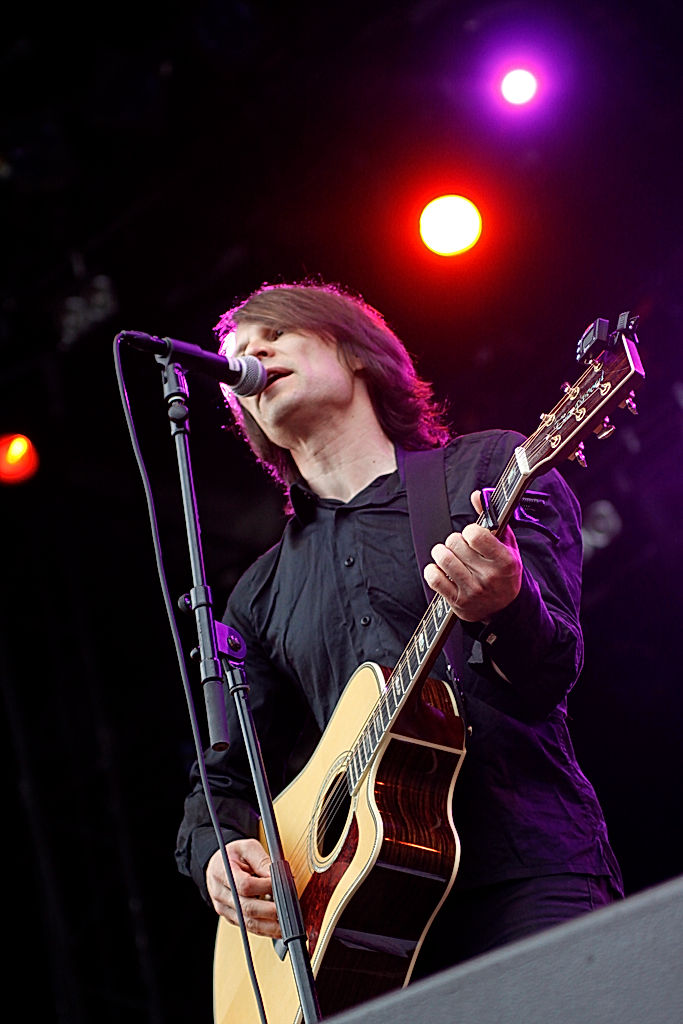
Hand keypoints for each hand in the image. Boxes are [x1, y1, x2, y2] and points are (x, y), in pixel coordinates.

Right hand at [206, 838, 280, 937]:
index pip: (245, 885)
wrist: (217, 866)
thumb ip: (262, 860)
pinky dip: (265, 929)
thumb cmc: (234, 855)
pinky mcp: (231, 918)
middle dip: (271, 911)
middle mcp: (220, 893)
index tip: (281, 884)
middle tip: (289, 909)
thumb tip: (278, 876)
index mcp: (222, 872)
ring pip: (248, 922)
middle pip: (247, 908)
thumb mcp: (247, 848)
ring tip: (287, 924)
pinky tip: (278, 928)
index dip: (265, 886)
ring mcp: (224, 908)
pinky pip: (248, 927)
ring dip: (270, 926)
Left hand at [424, 490, 521, 622]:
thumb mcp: (507, 544)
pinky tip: (440, 570)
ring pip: (443, 558)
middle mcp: (489, 576)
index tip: (472, 535)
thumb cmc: (505, 571)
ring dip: (441, 553)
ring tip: (449, 555)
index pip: (475, 535)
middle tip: (462, 548)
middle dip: (455, 541)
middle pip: (455, 543)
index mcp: (504, 561)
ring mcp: (473, 590)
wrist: (506, 607)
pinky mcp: (457, 601)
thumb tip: (477, 495)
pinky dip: (432, 570)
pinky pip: (434, 578)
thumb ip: (493, 518)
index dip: (470, 531)